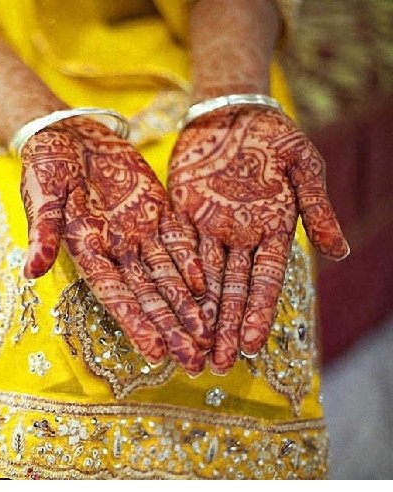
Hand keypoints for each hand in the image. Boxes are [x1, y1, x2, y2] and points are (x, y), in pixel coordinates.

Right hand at [20, 117, 213, 373]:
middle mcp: (115, 248)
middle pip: (148, 294)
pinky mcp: (154, 210)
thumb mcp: (41, 193)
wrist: (68, 131)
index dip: (136, 323)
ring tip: (208, 335)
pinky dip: (191, 262)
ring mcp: (137, 231)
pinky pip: (177, 241)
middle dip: (170, 327)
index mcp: (85, 250)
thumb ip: (43, 231)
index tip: (156, 353)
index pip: (115, 294)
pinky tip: (208, 286)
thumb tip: (31, 270)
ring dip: (187, 304)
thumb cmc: (46, 163)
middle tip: (194, 360)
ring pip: (167, 274)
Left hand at [168, 105, 348, 373]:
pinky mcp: (181, 215)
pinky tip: (170, 307)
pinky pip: (177, 251)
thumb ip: (315, 209)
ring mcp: (209, 229)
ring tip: (194, 348)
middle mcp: (240, 238)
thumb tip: (338, 253)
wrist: (233, 110)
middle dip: (226, 327)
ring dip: (199, 314)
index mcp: (272, 230)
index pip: (265, 281)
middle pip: (231, 290)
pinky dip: (175, 279)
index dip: (258, 313)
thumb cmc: (274, 136)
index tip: (253, 345)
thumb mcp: (302, 167)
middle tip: (218, 364)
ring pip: (203, 279)